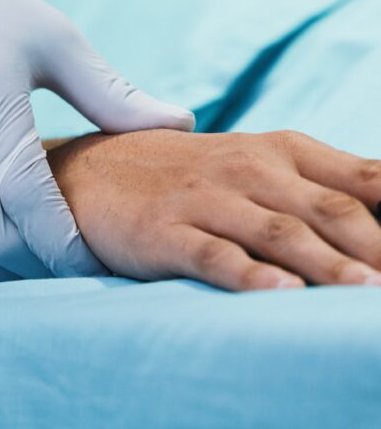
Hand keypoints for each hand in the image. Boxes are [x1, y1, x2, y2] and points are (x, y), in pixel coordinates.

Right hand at [48, 129, 380, 290]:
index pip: (362, 178)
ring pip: (278, 232)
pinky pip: (213, 255)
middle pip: (328, 210)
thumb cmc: (196, 177)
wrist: (93, 170)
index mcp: (283, 151)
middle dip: (376, 247)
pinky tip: (280, 292)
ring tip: (368, 294)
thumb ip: (325, 190)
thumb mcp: (262, 168)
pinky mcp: (165, 231)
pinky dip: (249, 275)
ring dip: (329, 265)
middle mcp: (249, 169)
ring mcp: (205, 199)